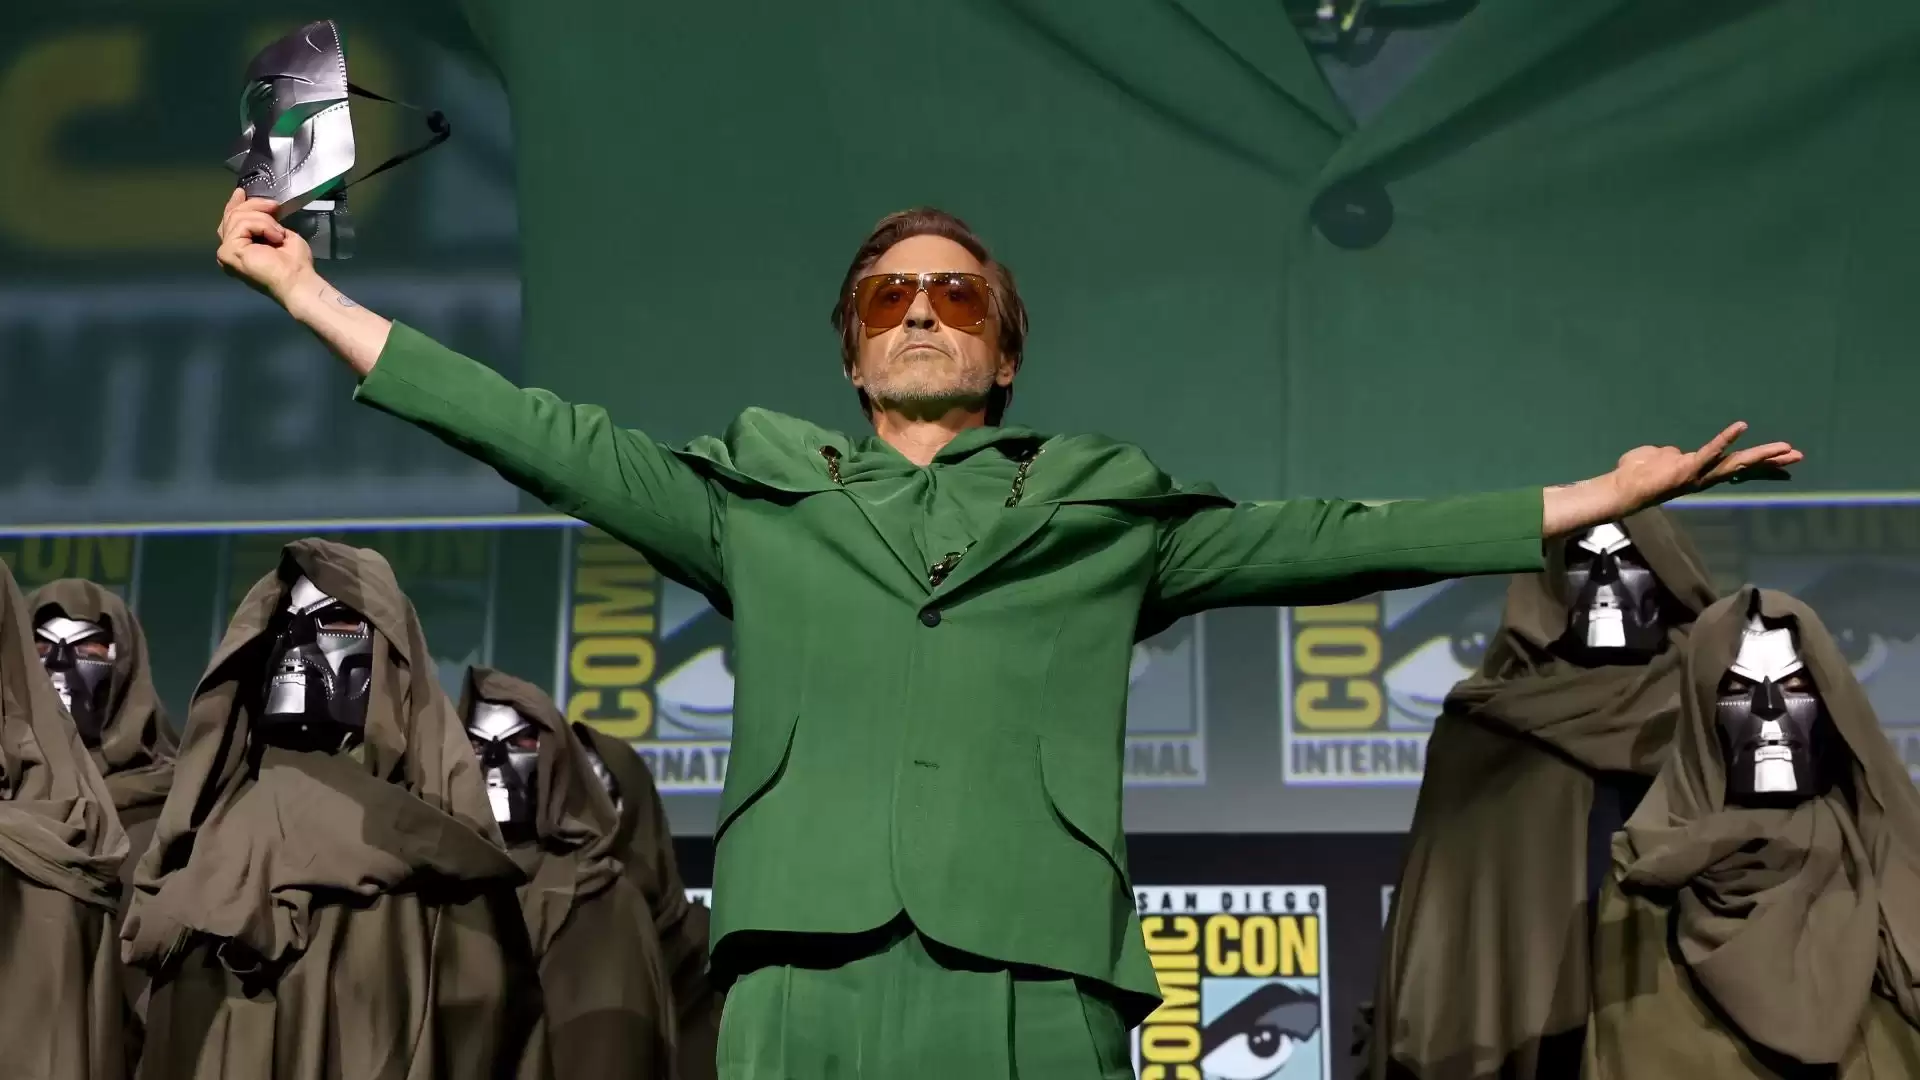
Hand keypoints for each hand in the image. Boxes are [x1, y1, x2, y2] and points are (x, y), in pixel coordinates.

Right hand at [215, 187, 314, 303]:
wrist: (297, 280)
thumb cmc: (294, 263)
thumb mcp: (279, 234)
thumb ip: (265, 224)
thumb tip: (263, 208)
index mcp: (240, 249)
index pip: (231, 221)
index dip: (234, 205)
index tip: (241, 192)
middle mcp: (228, 251)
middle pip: (232, 215)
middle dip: (254, 206)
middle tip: (275, 207)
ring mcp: (226, 252)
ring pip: (238, 217)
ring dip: (265, 220)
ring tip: (279, 234)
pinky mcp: (228, 251)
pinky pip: (243, 225)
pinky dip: (264, 226)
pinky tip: (276, 238)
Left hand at [1608, 422, 1802, 510]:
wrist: (1622, 486)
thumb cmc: (1637, 472)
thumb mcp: (1660, 458)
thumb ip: (1671, 453)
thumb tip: (1674, 450)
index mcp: (1701, 472)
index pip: (1736, 466)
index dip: (1760, 463)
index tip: (1784, 458)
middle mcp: (1704, 476)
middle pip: (1744, 467)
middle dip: (1771, 461)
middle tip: (1798, 455)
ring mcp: (1698, 473)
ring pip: (1735, 463)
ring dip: (1761, 454)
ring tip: (1784, 448)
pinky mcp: (1688, 467)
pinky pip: (1709, 451)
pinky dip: (1725, 439)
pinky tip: (1742, 426)